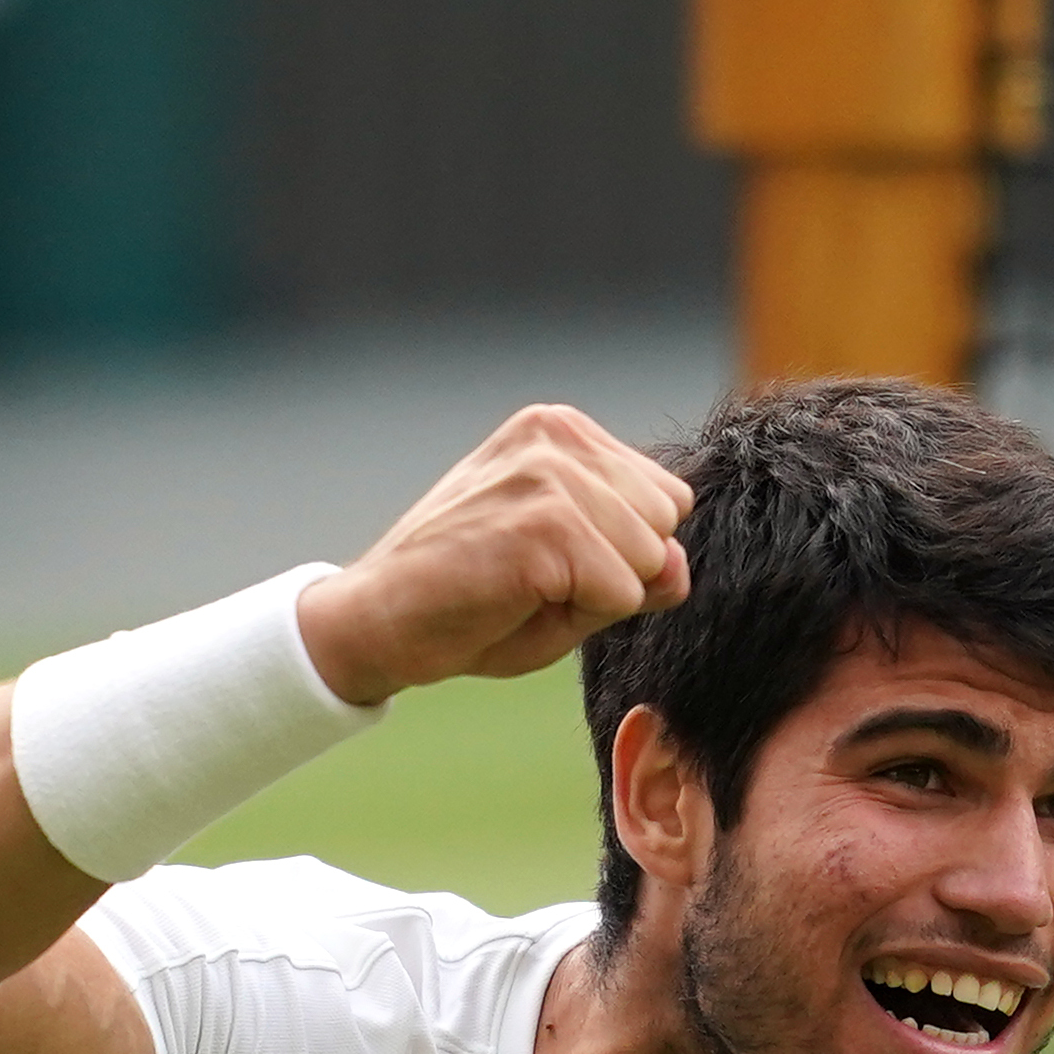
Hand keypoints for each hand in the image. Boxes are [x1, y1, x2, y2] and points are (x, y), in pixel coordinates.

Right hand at [294, 405, 690, 708]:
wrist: (376, 623)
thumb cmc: (467, 599)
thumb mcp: (570, 577)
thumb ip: (637, 566)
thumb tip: (678, 566)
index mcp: (561, 431)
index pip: (666, 499)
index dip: (619, 552)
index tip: (545, 562)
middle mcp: (557, 436)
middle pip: (665, 526)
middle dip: (616, 571)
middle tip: (532, 581)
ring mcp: (550, 475)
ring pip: (648, 560)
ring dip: (595, 597)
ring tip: (521, 589)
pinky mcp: (543, 525)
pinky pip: (621, 593)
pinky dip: (577, 617)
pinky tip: (512, 600)